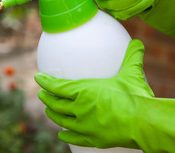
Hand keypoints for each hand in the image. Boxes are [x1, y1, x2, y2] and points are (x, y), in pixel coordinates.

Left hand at [34, 40, 154, 148]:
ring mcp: (84, 125)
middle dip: (46, 98)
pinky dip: (66, 135)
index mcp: (84, 91)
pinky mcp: (93, 139)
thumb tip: (138, 42)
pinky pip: (74, 137)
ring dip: (52, 114)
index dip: (45, 82)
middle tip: (41, 93)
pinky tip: (61, 133)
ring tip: (48, 110)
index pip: (58, 86)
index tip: (37, 78)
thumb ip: (131, 57)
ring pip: (62, 120)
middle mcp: (79, 109)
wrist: (144, 124)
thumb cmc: (136, 98)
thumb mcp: (131, 74)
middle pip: (56, 104)